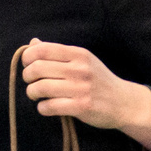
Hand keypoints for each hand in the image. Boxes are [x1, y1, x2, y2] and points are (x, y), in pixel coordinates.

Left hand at [18, 40, 150, 150]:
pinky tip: (46, 107)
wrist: (123, 102)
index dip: (28, 57)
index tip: (28, 65)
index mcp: (78, 54)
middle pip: (37, 68)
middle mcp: (80, 69)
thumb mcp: (83, 60)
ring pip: (40, 88)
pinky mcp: (81, 107)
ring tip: (36, 95)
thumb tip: (33, 43)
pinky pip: (50, 106)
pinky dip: (42, 108)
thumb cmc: (98, 80)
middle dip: (27, 77)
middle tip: (31, 82)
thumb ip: (58, 53)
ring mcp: (81, 88)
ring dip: (32, 93)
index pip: (43, 49)